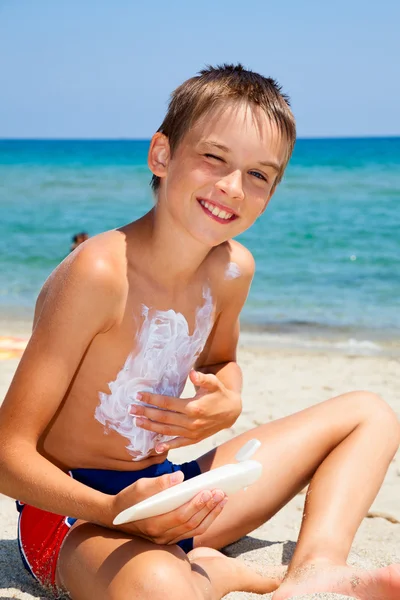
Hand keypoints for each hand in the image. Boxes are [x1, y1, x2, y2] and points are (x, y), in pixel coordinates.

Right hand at [110, 470, 226, 543]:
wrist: (115, 517)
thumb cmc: (128, 499)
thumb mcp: (139, 487)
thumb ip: (159, 483)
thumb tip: (180, 477)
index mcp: (153, 524)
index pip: (180, 516)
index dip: (196, 505)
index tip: (208, 491)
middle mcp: (161, 537)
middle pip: (191, 524)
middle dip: (208, 508)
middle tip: (221, 492)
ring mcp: (166, 541)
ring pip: (194, 530)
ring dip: (211, 515)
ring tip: (222, 499)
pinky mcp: (170, 539)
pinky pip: (191, 532)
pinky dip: (205, 520)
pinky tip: (213, 508)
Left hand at [130, 370, 240, 450]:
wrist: (232, 412)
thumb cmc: (220, 394)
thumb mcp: (213, 383)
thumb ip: (202, 378)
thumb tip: (192, 373)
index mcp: (194, 407)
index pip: (167, 403)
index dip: (152, 399)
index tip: (138, 395)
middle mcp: (192, 422)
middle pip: (163, 417)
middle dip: (145, 413)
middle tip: (130, 409)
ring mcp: (193, 432)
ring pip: (167, 431)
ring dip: (150, 427)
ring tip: (136, 422)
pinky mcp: (195, 439)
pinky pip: (179, 444)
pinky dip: (167, 446)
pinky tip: (155, 448)